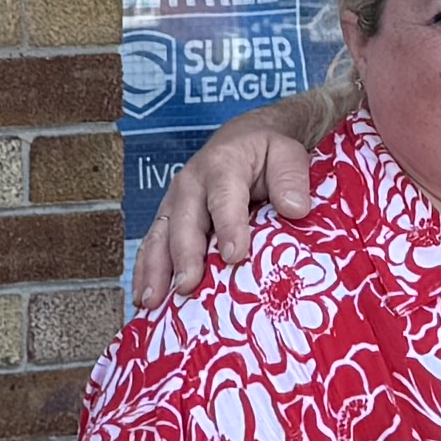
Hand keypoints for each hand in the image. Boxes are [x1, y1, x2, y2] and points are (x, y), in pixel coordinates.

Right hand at [129, 101, 335, 309]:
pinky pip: (152, 246)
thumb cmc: (267, 152)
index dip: (228, 227)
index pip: (224, 198)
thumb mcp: (287, 153)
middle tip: (188, 287)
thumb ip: (291, 178)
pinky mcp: (168, 220)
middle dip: (184, 256)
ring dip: (154, 270)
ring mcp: (175, 203)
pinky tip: (144, 301)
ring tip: (152, 302)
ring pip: (160, 237)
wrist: (245, 139)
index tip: (233, 256)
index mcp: (223, 166)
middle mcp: (191, 184)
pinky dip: (145, 273)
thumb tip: (295, 209)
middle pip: (184, 222)